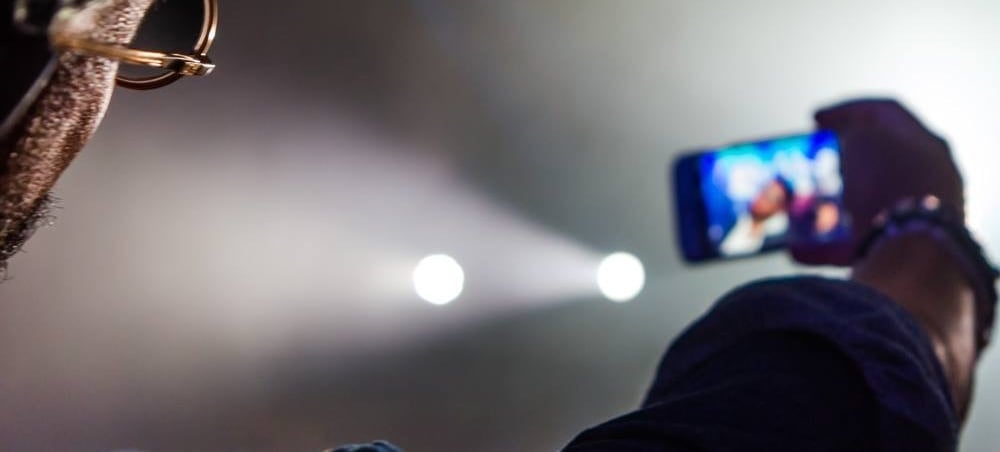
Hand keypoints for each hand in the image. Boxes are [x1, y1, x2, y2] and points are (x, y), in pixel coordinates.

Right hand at [790, 99, 964, 265]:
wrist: (911, 250)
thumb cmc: (888, 182)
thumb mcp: (863, 139)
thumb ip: (852, 130)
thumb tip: (846, 141)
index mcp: (926, 143)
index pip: (886, 113)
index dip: (846, 109)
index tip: (814, 119)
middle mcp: (927, 179)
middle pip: (877, 162)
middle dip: (840, 161)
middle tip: (813, 160)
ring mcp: (914, 217)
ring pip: (864, 206)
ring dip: (830, 205)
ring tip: (800, 205)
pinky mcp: (899, 253)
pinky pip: (855, 245)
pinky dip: (824, 246)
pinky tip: (796, 248)